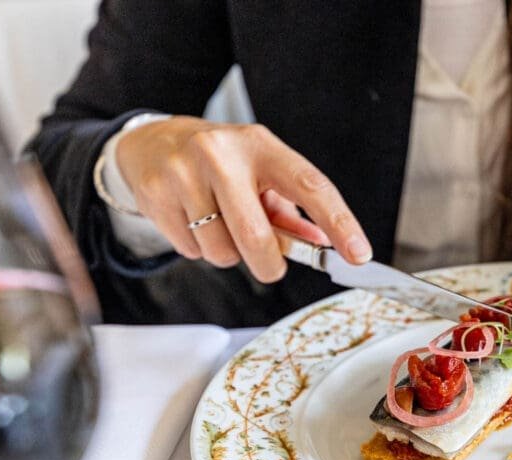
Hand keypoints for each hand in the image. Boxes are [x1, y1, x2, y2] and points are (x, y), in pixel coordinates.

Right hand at [116, 116, 370, 281]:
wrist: (153, 142)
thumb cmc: (221, 164)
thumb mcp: (262, 176)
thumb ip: (292, 213)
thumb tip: (323, 246)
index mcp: (261, 146)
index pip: (311, 186)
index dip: (339, 223)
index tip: (358, 255)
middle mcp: (222, 153)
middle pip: (257, 235)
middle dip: (269, 264)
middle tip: (271, 266)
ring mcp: (184, 171)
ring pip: (221, 250)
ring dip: (228, 254)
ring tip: (219, 225)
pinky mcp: (156, 193)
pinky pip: (191, 250)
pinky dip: (198, 248)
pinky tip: (192, 220)